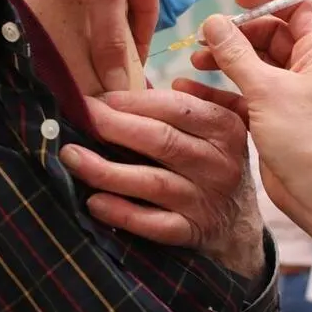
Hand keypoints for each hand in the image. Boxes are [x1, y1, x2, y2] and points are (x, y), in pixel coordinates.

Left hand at [58, 90, 265, 278]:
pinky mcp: (191, 231)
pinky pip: (153, 224)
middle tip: (79, 117)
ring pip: (153, 183)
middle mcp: (218, 163)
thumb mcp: (218, 126)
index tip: (97, 98)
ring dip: (107, 170)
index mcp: (224, 128)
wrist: (240, 225)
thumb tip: (144, 81)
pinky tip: (93, 202)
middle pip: (161, 141)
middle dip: (114, 127)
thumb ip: (187, 101)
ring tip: (71, 156)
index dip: (132, 101)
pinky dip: (122, 213)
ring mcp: (205, 200)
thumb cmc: (216, 164)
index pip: (175, 108)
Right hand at [179, 0, 311, 273]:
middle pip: (268, 34)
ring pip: (253, 64)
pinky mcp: (274, 117)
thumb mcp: (266, 90)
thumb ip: (236, 53)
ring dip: (224, 60)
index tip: (235, 1)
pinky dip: (221, 90)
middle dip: (235, 34)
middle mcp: (307, 68)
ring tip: (194, 63)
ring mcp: (290, 93)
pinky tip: (191, 90)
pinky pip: (244, 93)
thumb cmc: (306, 139)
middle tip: (204, 41)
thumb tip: (213, 21)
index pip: (296, 6)